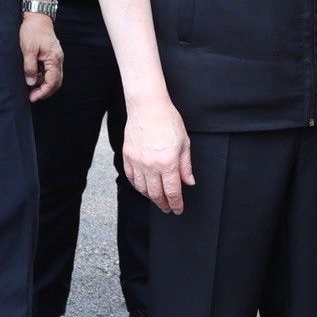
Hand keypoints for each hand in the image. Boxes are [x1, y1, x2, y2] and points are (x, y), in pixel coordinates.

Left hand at [20, 11, 62, 102]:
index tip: (32, 98)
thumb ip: (30, 67)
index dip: (43, 92)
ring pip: (53, 77)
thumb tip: (31, 82)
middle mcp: (58, 60)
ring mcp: (56, 57)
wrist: (37, 16)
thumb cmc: (33, 31)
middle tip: (32, 97)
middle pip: (56, 82)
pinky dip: (43, 77)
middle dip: (45, 91)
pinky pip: (50, 70)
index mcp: (54, 59)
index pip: (52, 82)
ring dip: (44, 85)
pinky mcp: (52, 55)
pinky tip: (34, 77)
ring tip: (31, 88)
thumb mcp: (28, 49)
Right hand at [124, 97, 194, 213]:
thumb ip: (186, 165)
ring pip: (142, 188)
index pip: (172, 191)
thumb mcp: (184, 143)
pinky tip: (143, 187)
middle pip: (156, 194)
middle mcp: (151, 165)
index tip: (178, 209)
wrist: (147, 107)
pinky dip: (138, 186)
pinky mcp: (128, 157)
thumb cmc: (167, 121)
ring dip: (150, 197)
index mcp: (168, 163)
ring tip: (157, 198)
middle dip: (163, 204)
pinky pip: (131, 178)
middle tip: (167, 208)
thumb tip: (188, 181)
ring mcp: (137, 162)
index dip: (176, 204)